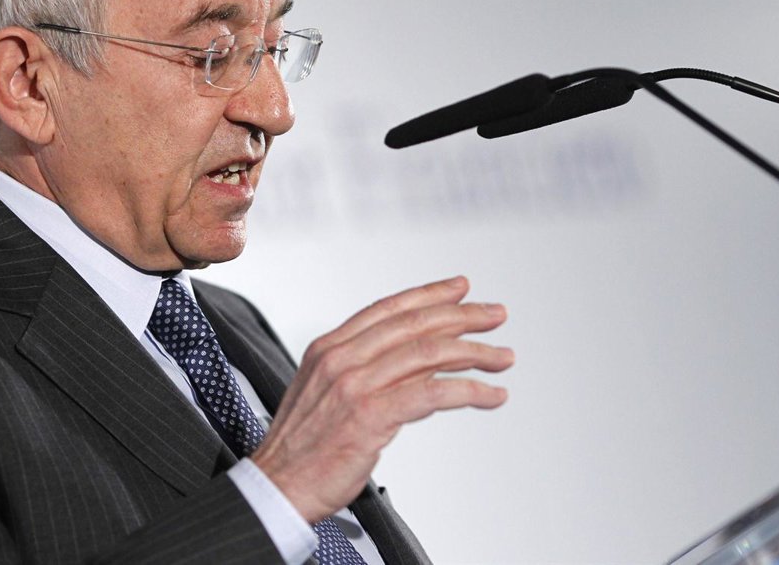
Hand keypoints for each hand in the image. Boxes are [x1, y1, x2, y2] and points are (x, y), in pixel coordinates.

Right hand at [250, 276, 512, 522]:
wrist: (276, 488)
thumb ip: (364, 370)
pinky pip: (433, 393)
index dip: (430, 295)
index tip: (459, 289)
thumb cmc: (302, 449)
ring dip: (475, 352)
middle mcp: (342, 359)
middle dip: (463, 316)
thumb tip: (414, 360)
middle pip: (415, 324)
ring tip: (502, 357)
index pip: (389, 308)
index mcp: (329, 348)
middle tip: (494, 315)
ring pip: (429, 353)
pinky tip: (490, 395)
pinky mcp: (370, 416)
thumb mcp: (326, 393)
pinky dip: (470, 391)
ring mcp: (355, 386)